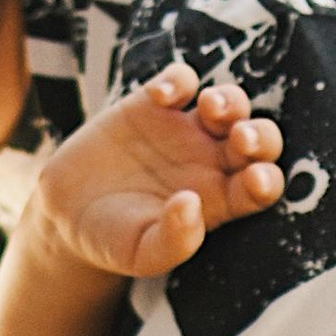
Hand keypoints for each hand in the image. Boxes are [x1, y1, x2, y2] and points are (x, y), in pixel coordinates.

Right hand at [32, 63, 284, 280]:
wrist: (68, 213)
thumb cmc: (112, 240)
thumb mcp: (141, 254)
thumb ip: (174, 241)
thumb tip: (192, 205)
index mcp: (221, 200)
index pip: (262, 186)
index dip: (267, 180)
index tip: (254, 179)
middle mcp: (212, 162)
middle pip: (259, 139)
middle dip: (260, 135)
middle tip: (240, 139)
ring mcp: (185, 130)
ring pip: (229, 102)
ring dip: (230, 100)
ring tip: (209, 108)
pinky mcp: (154, 105)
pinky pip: (181, 80)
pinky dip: (178, 80)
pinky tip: (161, 97)